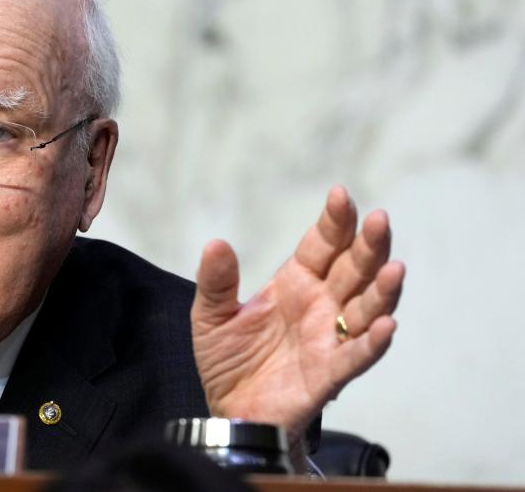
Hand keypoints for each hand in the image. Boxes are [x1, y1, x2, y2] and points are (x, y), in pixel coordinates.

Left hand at [190, 186, 403, 440]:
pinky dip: (372, 343)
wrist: (230, 411)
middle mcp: (321, 305)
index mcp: (295, 283)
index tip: (340, 195)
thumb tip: (216, 243)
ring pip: (366, 308)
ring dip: (382, 290)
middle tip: (379, 219)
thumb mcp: (210, 316)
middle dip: (368, 245)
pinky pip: (356, 356)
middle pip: (353, 269)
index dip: (334, 222)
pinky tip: (386, 326)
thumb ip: (216, 282)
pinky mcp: (330, 374)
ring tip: (394, 268)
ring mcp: (330, 338)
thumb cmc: (228, 360)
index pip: (322, 245)